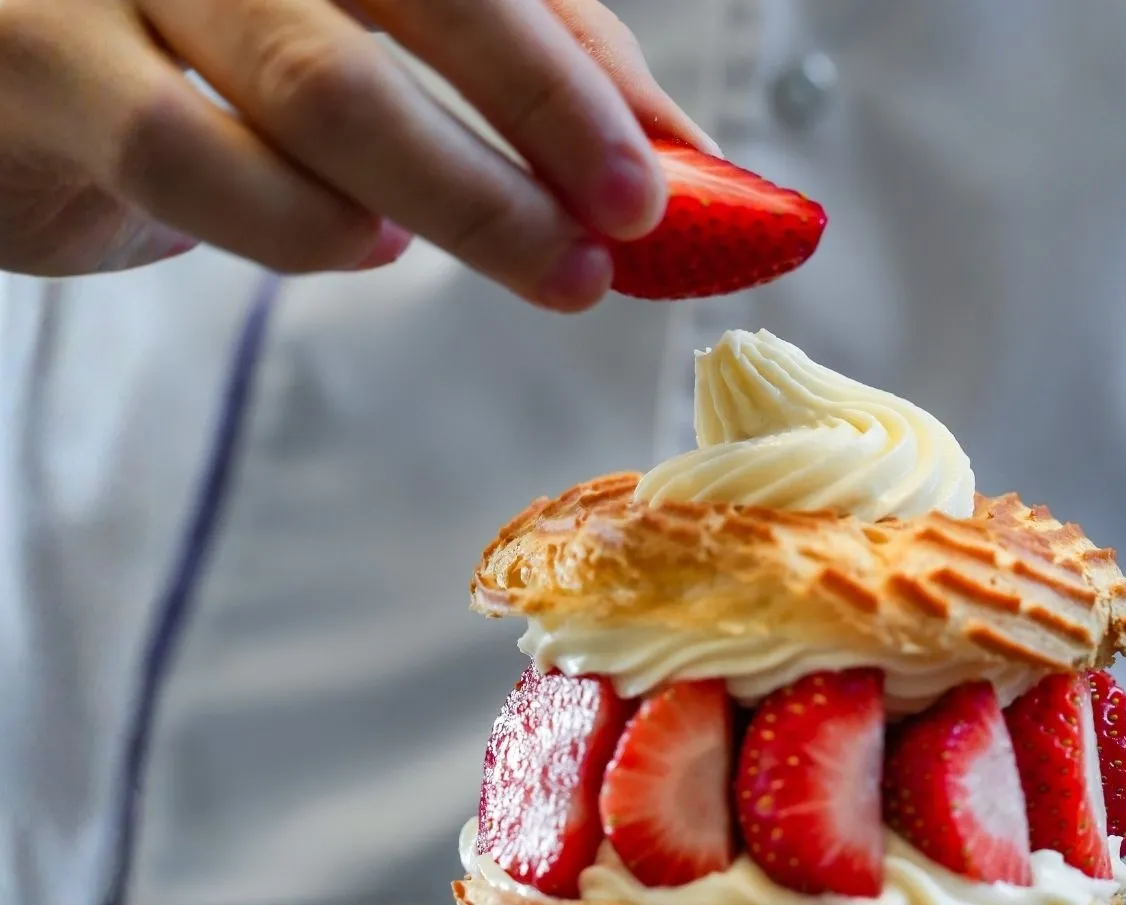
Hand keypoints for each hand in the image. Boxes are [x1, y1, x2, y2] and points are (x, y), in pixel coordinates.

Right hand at [0, 0, 712, 309]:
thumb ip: (521, 62)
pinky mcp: (37, 58)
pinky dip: (300, 222)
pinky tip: (363, 245)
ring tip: (544, 265)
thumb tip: (676, 151)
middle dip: (547, 125)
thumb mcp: (374, 32)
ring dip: (462, 198)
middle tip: (622, 231)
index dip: (590, 72)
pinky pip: (188, 155)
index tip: (668, 178)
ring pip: (324, 85)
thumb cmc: (202, 50)